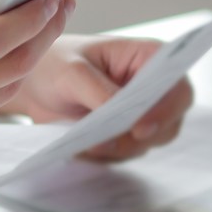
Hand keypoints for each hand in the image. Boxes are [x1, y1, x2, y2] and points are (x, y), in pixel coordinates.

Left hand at [8, 33, 194, 161]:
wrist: (36, 82)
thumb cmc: (56, 63)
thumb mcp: (73, 72)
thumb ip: (100, 92)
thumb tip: (124, 116)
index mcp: (148, 57)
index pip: (176, 87)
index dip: (166, 110)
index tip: (139, 128)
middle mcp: (153, 86)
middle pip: (169, 121)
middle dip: (138, 137)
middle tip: (103, 142)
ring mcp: (143, 111)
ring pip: (149, 142)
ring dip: (118, 148)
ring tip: (84, 140)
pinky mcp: (127, 132)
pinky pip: (128, 152)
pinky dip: (106, 154)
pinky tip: (82, 144)